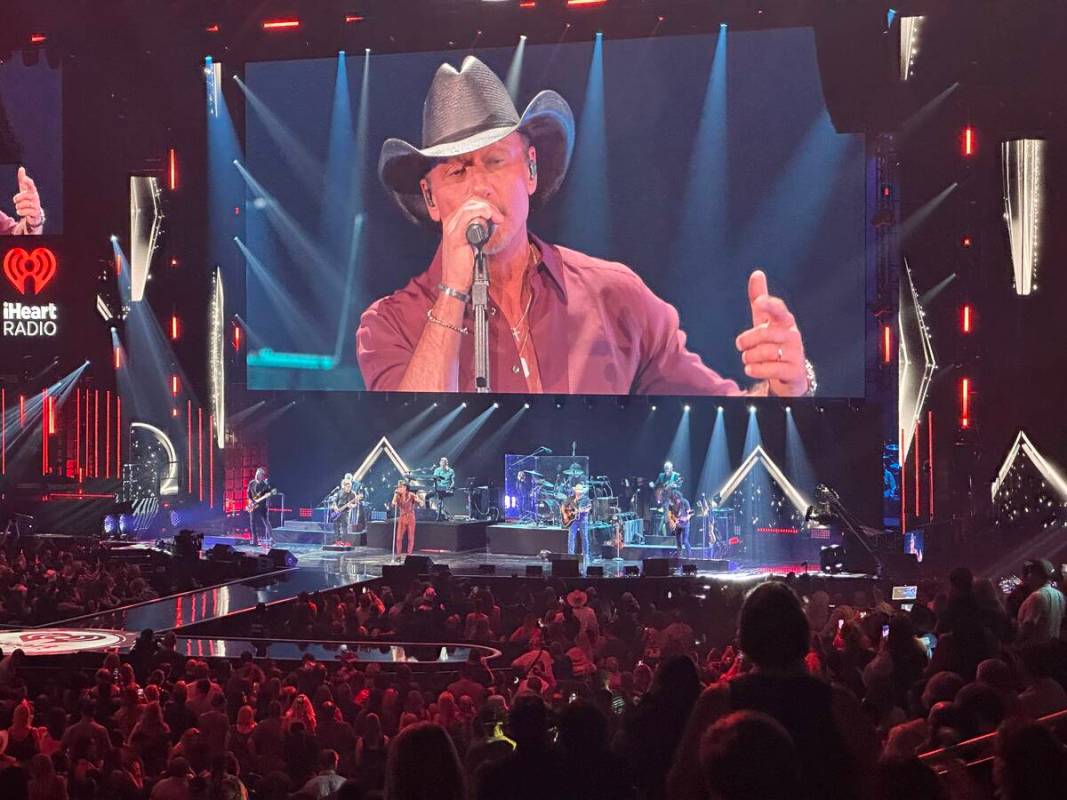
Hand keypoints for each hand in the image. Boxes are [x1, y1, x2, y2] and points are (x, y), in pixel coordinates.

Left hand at [13, 167, 42, 227]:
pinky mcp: (36, 213)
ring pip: (23, 204)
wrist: (34, 213)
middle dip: (17, 198)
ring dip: (18, 206)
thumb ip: (22, 179)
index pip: (31, 185)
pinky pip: (26, 212)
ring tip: (20, 207)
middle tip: (16, 201)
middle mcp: (36, 197)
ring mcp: (37, 205)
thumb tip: (21, 168)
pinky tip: (22, 212)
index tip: (25, 179)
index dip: (28, 182)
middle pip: (25, 196)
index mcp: (32, 191)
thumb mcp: (24, 189)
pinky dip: (21, 212)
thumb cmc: (27, 199)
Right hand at [439, 198, 502, 292]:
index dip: (485, 206)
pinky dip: (481, 213)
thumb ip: (478, 232)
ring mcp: (451, 229)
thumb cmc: (464, 267)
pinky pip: (467, 216)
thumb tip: (490, 223)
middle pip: (470, 202)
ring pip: (470, 206)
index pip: (469, 204)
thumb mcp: (472, 245)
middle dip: (488, 206)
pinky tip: (489, 218)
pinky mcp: (455, 236)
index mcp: (454, 225)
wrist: (455, 283)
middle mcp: (450, 224)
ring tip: (497, 219)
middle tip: (499, 218)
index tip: (496, 216)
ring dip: (487, 209)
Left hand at [735, 270, 808, 395]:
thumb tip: (757, 273)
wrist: (790, 373)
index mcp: (785, 321)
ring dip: (749, 357)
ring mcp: (795, 354)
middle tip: (740, 346)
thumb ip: (760, 300)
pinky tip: (750, 369)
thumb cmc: (775, 342)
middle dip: (747, 340)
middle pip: (764, 334)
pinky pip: (771, 369)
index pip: (779, 310)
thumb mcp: (766, 322)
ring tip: (748, 359)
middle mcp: (792, 335)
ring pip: (765, 352)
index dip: (769, 306)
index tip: (759, 303)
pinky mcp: (794, 372)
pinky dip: (756, 369)